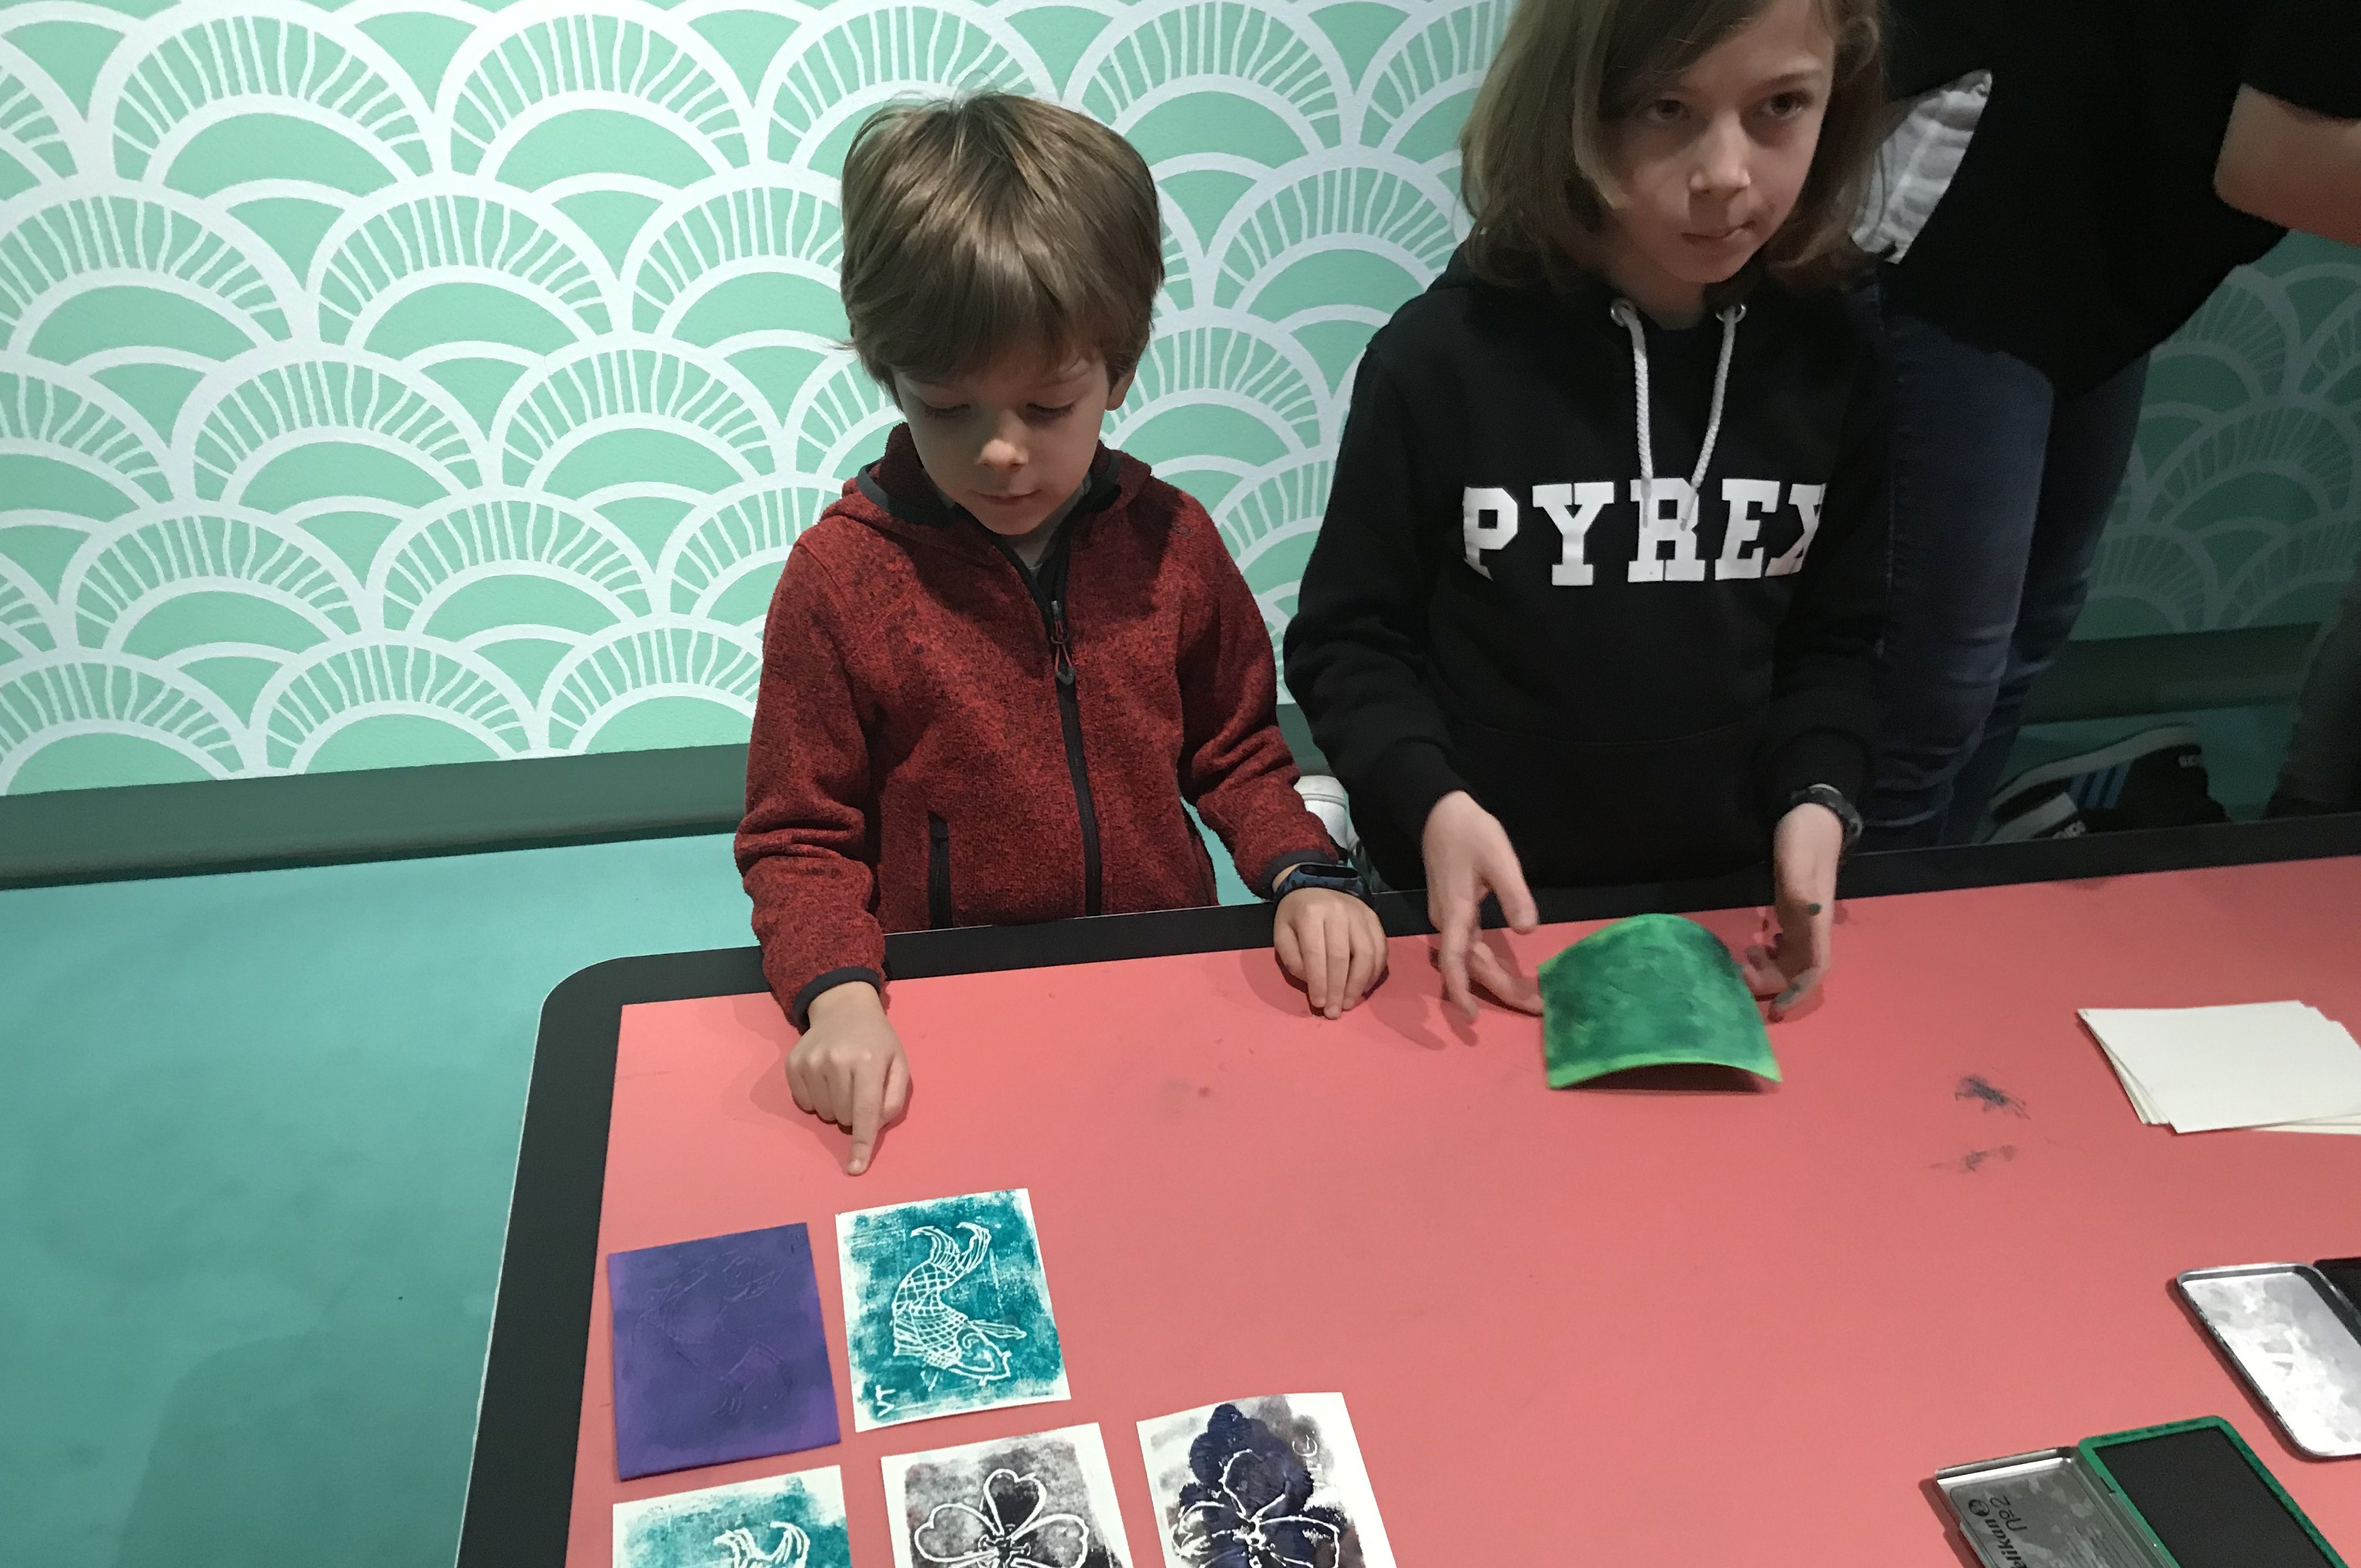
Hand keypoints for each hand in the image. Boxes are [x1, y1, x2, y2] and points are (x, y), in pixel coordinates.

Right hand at [789, 981, 909, 1173]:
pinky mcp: (792, 1064)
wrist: (844, 1008)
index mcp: (868, 1061)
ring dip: (835, 1107)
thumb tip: (873, 1128)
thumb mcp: (899, 1064)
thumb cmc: (877, 1042)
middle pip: (844, 1117)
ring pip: (823, 1114)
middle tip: (858, 1087)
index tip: (855, 1168)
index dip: (861, 1143)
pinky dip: (816, 1099)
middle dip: (854, 1113)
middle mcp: (836, 1061)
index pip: (865, 1112)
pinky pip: (804, 1104)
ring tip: (842, 1080)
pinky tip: (825, 1077)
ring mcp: (811, 1062)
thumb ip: (894, 1099)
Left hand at [1273, 883, 1388, 1017]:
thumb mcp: (1282, 935)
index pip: (1316, 953)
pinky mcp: (1374, 918)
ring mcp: (1360, 914)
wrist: (1314, 886)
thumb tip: (1314, 984)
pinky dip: (1374, 972)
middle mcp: (1338, 912)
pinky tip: (1363, 987)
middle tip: (1336, 1012)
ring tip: (1350, 1003)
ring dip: (1359, 984)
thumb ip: (1294, 960)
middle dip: (1339, 989)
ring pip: (1366, 954)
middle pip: (1343, 956)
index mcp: (1311, 914)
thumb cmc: (1295, 916)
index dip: (1319, 982)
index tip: (1319, 1004)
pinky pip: (1380, 949)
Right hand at [1420, 791, 1539, 1018]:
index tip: (1473, 1018)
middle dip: (1500, 990)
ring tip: (1527, 996)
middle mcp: (1448, 922)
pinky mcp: (1453, 911)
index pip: (1457, 961)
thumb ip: (1514, 894)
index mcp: (1457, 913)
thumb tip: (1528, 930)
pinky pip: (1469, 948)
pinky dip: (1488, 964)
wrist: (1438, 812)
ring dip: (1496, 979)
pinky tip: (1504, 971)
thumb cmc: (1470, 832)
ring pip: (1471, 958)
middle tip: (1535, 1008)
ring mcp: (1449, 917)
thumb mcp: (1499, 859)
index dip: (1462, 991)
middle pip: (1470, 967)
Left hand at [1745, 803, 1843, 1017]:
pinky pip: (1787, 943)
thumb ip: (1796, 892)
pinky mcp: (1795, 907)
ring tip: (1743, 958)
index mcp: (1815, 920)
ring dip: (1770, 967)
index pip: (1814, 968)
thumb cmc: (1803, 837)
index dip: (1797, 991)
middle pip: (1799, 969)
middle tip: (1739, 972)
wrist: (1813, 814)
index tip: (1776, 1007)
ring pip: (1792, 958)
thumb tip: (1798, 925)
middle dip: (1771, 980)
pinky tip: (1757, 946)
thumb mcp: (1796, 863)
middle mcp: (1813, 924)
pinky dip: (1772, 953)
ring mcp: (1805, 916)